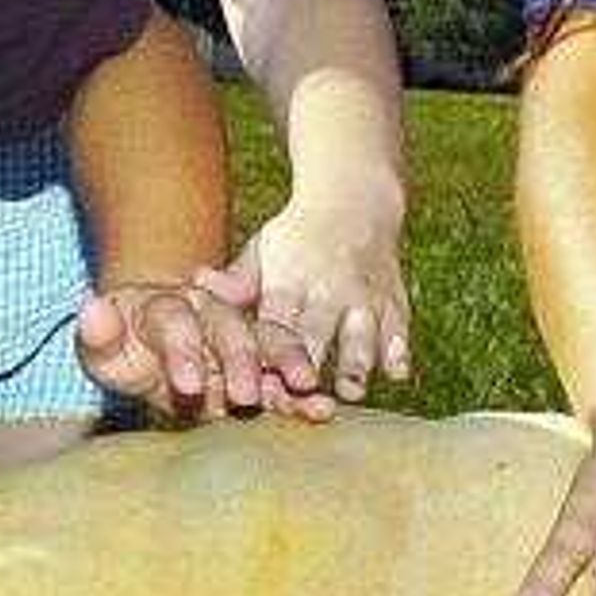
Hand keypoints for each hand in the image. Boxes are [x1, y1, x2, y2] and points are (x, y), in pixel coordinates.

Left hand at [75, 271, 312, 421]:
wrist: (152, 352)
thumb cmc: (124, 349)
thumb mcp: (102, 343)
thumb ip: (97, 331)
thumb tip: (91, 308)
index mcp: (172, 306)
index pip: (177, 322)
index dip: (183, 351)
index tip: (188, 384)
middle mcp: (214, 317)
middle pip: (232, 331)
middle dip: (241, 362)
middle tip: (244, 394)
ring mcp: (243, 342)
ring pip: (270, 346)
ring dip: (289, 366)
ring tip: (305, 389)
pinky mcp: (263, 373)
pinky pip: (288, 380)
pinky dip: (305, 396)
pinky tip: (323, 411)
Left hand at [212, 191, 413, 404]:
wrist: (356, 201)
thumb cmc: (297, 238)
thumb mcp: (262, 250)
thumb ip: (236, 282)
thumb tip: (197, 284)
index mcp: (290, 280)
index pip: (276, 321)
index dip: (269, 351)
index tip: (263, 379)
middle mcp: (328, 289)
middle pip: (317, 331)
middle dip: (310, 360)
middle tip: (303, 393)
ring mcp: (365, 296)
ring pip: (361, 333)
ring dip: (355, 362)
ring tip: (350, 390)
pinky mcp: (394, 302)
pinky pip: (399, 328)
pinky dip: (397, 349)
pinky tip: (396, 373)